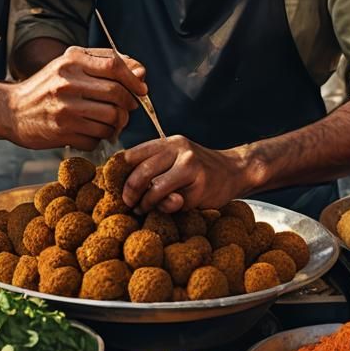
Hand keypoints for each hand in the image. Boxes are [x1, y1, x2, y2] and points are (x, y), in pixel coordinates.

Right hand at [1, 46, 145, 150]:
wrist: (11, 110)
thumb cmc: (48, 86)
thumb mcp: (71, 64)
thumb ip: (105, 63)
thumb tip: (141, 72)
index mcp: (72, 60)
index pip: (114, 66)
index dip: (134, 79)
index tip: (142, 89)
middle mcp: (67, 82)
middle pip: (117, 94)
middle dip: (129, 104)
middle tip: (127, 108)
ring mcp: (65, 108)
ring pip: (111, 118)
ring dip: (117, 124)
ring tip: (111, 122)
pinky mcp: (62, 131)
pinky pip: (97, 138)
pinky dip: (101, 138)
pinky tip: (92, 132)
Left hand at [122, 136, 246, 212]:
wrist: (235, 171)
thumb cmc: (198, 168)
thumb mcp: (175, 158)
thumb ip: (153, 165)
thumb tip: (120, 182)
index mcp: (168, 142)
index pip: (133, 155)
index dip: (119, 173)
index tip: (115, 187)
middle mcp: (179, 149)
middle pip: (141, 171)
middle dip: (130, 191)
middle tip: (128, 202)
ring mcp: (190, 166)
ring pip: (154, 187)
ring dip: (145, 203)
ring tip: (144, 208)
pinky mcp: (200, 187)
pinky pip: (173, 202)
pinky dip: (165, 208)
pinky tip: (168, 208)